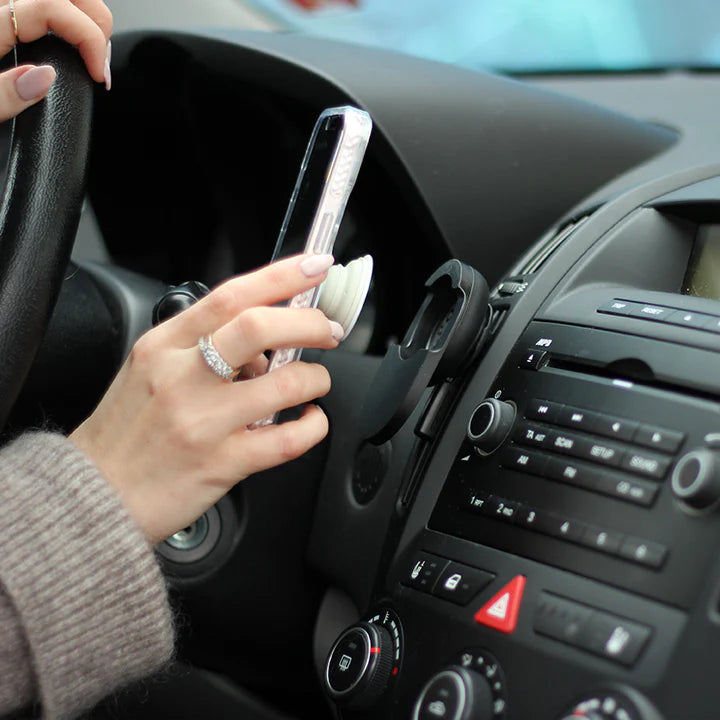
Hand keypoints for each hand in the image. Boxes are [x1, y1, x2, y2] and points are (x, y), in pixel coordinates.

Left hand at [0, 0, 112, 121]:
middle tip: (100, 63)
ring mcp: (4, 16)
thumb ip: (4, 94)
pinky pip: (48, 14)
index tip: (99, 75)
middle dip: (96, 23)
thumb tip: (46, 77)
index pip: (51, 7)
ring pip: (63, 0)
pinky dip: (72, 26)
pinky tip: (78, 50)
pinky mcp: (8, 27)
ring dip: (87, 21)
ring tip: (94, 57)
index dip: (88, 38)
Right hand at [70, 254, 343, 545]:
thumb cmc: (127, 431)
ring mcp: (204, 422)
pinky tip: (310, 420)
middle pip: (259, 328)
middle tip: (328, 330)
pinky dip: (314, 425)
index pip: (230, 296)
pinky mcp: (223, 463)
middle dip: (309, 322)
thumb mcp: (149, 369)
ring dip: (316, 378)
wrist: (96, 494)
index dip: (282, 276)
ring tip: (315, 382)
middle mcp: (183, 378)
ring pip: (285, 383)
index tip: (315, 266)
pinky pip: (289, 440)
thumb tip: (265, 344)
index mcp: (164, 346)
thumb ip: (201, 346)